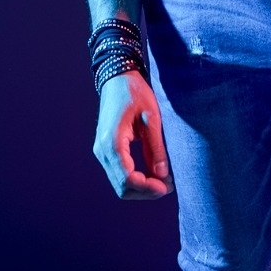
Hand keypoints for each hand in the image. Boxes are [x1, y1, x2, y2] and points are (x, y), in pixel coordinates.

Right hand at [93, 70, 170, 198]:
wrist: (118, 78)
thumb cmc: (135, 94)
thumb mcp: (151, 118)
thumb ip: (156, 147)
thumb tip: (163, 175)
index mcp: (112, 142)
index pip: (127, 179)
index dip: (148, 188)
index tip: (167, 186)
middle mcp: (102, 150)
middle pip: (122, 187)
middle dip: (145, 191)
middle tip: (168, 185)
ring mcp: (102, 151)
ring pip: (119, 183)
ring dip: (141, 187)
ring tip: (163, 180)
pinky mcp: (106, 150)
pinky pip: (119, 173)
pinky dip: (135, 178)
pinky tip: (152, 172)